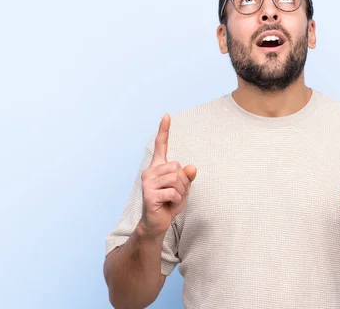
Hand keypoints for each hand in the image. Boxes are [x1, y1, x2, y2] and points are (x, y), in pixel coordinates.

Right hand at [139, 114, 196, 238]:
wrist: (156, 224)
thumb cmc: (169, 204)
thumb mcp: (183, 189)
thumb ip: (187, 177)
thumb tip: (192, 167)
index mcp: (158, 167)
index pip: (161, 145)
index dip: (164, 130)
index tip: (167, 115)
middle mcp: (150, 171)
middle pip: (177, 166)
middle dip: (183, 182)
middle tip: (175, 193)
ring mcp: (147, 182)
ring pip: (176, 179)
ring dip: (180, 191)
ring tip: (171, 199)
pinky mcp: (148, 194)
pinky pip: (173, 192)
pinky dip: (176, 200)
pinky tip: (168, 204)